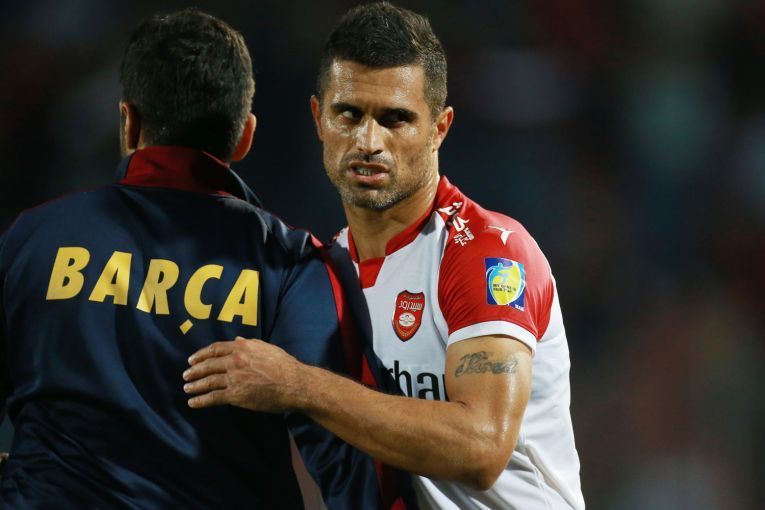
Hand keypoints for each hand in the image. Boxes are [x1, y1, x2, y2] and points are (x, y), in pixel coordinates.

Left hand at [183, 337, 304, 412]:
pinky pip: (213, 397)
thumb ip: (249, 343)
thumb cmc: (284, 365)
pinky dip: (201, 400)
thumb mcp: (266, 347)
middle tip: (186, 375)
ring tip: (187, 388)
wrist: (293, 383)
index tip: (192, 360)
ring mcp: (234, 378)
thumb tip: (236, 339)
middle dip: (194, 371)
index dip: (201, 354)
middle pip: (208, 365)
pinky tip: (193, 403)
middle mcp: (235, 360)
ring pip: (208, 381)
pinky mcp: (236, 395)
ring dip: (195, 385)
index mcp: (242, 347)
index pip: (215, 349)